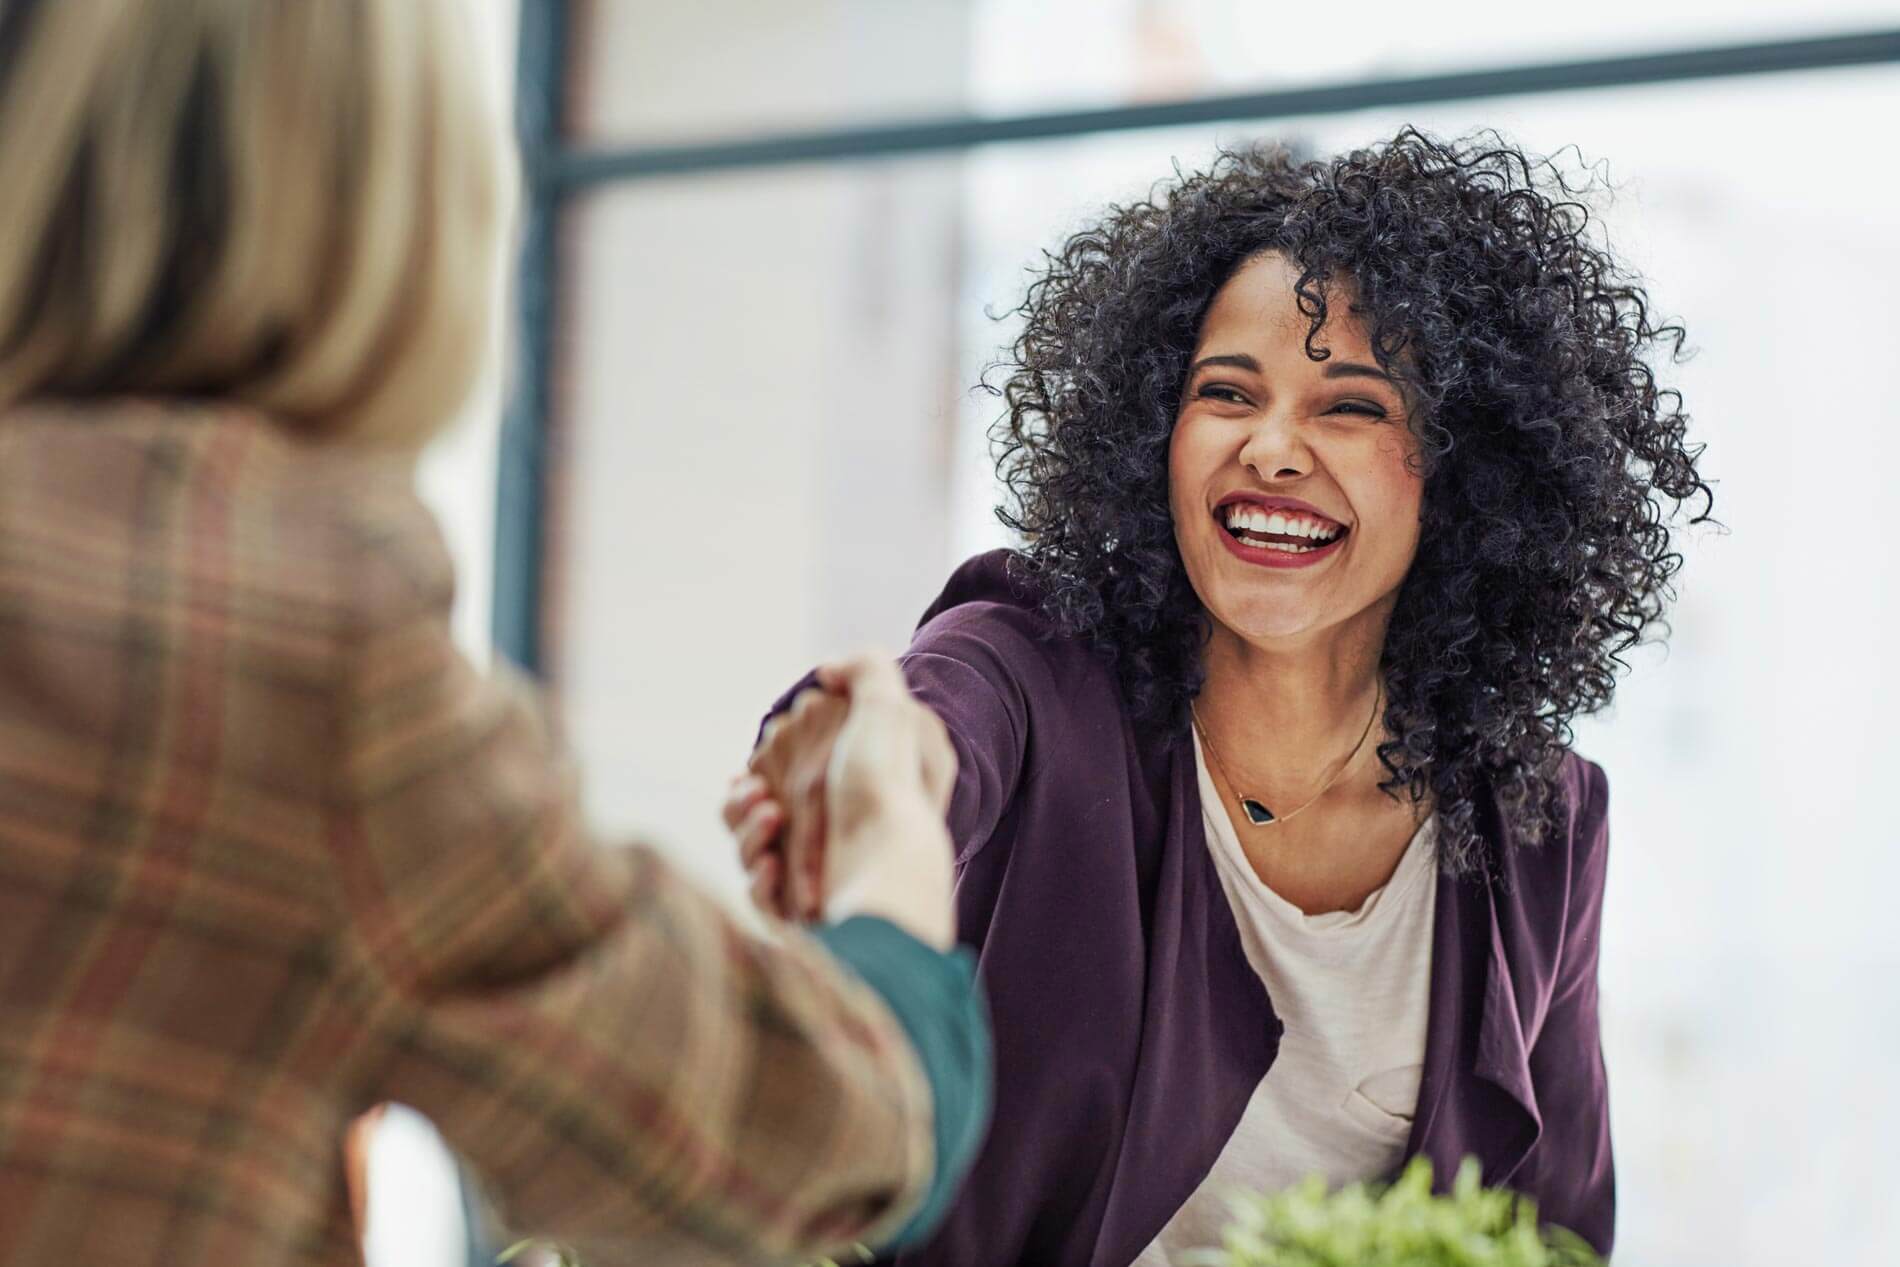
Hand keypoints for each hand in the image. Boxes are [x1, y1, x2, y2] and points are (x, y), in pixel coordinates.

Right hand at [725, 654, 957, 946]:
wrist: (888, 870)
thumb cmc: (887, 789)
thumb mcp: (889, 709)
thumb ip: (864, 670)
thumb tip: (827, 672)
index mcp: (852, 790)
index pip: (790, 772)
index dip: (767, 761)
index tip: (762, 754)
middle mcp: (835, 834)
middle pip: (758, 809)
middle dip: (744, 797)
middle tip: (758, 794)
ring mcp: (817, 876)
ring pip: (750, 849)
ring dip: (746, 831)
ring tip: (770, 819)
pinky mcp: (801, 914)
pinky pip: (759, 893)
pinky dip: (759, 877)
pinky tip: (773, 865)